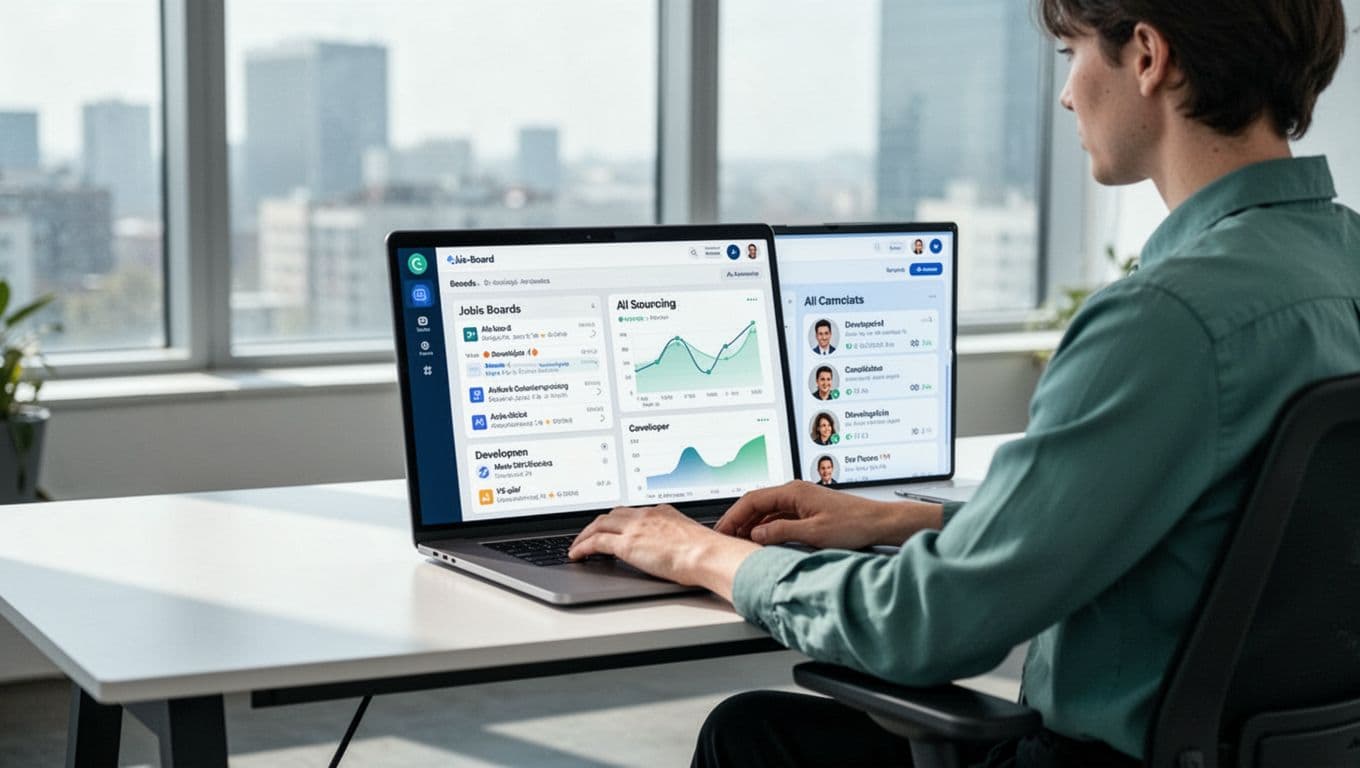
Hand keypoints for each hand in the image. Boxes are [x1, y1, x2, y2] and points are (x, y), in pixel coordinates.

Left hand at [568, 505, 758, 600]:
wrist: (708, 554)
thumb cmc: (707, 552)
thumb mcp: (690, 538)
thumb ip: (677, 539)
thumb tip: (677, 551)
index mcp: (662, 512)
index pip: (632, 512)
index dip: (617, 520)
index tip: (611, 526)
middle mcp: (646, 515)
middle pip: (612, 514)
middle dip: (597, 524)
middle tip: (587, 535)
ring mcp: (635, 528)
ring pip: (599, 524)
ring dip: (585, 535)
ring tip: (577, 546)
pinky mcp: (627, 544)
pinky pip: (595, 542)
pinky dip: (582, 547)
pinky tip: (576, 555)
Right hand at [716, 480, 940, 549]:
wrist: (879, 523)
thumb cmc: (853, 524)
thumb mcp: (813, 532)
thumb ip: (781, 531)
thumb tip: (757, 533)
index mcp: (793, 491)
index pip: (752, 500)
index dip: (734, 515)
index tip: (722, 529)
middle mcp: (795, 492)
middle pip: (757, 503)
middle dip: (739, 520)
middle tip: (725, 538)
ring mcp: (801, 501)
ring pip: (767, 510)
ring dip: (752, 525)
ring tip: (740, 542)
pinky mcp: (808, 511)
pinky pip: (779, 516)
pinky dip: (767, 527)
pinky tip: (763, 541)